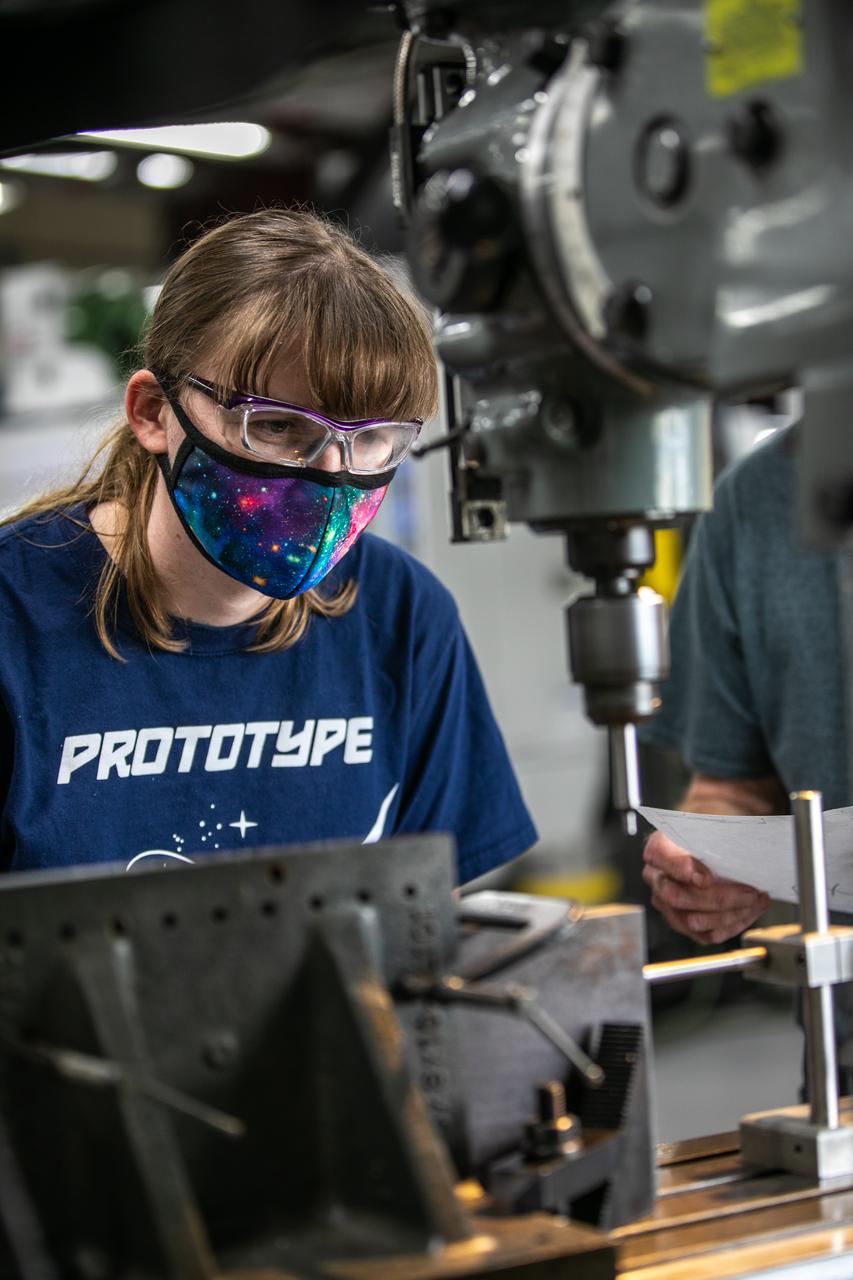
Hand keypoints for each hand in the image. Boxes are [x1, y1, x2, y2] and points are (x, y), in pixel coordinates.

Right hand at [643, 829, 769, 945]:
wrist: (714, 841)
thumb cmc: (713, 829)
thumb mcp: (715, 818)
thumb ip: (719, 829)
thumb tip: (738, 849)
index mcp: (659, 847)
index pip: (660, 856)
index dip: (681, 868)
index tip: (708, 877)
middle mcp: (657, 877)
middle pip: (676, 897)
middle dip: (718, 899)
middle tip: (749, 892)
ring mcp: (667, 903)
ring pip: (692, 920)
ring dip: (729, 916)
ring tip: (755, 902)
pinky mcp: (683, 921)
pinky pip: (704, 934)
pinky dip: (731, 926)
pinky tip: (749, 912)